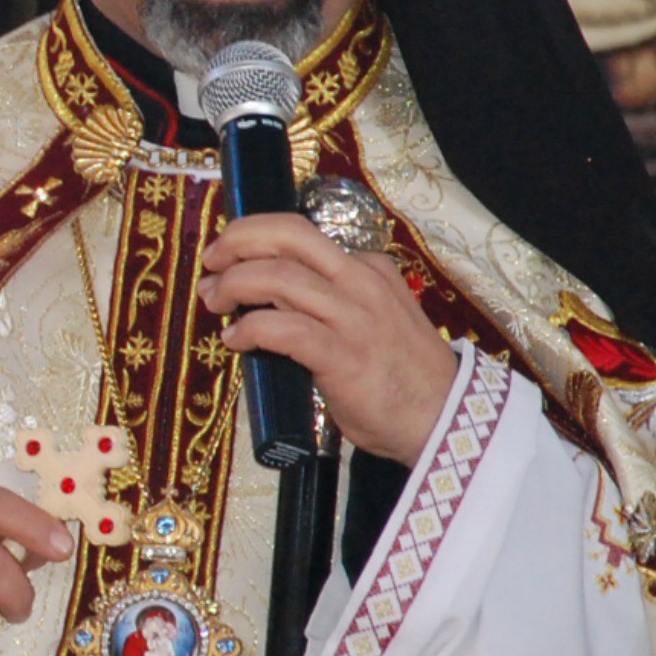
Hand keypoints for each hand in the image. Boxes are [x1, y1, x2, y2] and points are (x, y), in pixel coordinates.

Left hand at [198, 214, 458, 465]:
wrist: (444, 420)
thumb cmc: (401, 379)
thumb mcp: (371, 321)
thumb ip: (328, 306)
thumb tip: (264, 305)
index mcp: (367, 269)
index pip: (300, 234)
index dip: (254, 239)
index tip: (227, 257)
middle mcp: (360, 281)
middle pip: (288, 234)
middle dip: (238, 239)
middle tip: (211, 261)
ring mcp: (353, 316)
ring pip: (278, 276)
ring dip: (233, 285)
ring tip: (215, 302)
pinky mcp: (343, 354)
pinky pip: (282, 328)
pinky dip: (249, 329)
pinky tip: (235, 339)